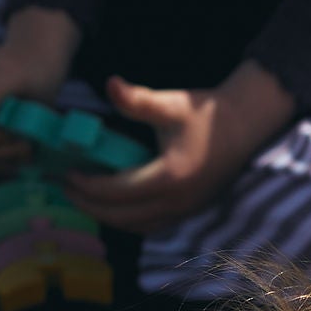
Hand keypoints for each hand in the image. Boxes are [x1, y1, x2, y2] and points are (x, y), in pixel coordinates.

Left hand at [66, 61, 297, 235]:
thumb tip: (110, 84)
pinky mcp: (190, 211)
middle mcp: (177, 202)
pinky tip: (114, 206)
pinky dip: (127, 221)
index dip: (87, 186)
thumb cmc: (207, 112)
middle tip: (65, 190)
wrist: (245, 123)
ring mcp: (186, 211)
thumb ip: (137, 99)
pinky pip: (151, 226)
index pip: (116, 192)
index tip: (67, 174)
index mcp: (170, 177)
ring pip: (136, 227)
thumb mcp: (171, 103)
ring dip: (107, 217)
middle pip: (121, 217)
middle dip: (89, 206)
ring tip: (85, 199)